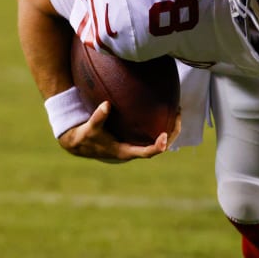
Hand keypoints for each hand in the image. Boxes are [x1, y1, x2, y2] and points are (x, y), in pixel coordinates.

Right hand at [56, 101, 172, 162]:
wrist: (80, 143)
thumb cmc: (86, 137)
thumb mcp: (90, 128)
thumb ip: (98, 118)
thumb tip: (106, 104)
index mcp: (125, 152)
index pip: (146, 153)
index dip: (157, 147)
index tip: (164, 137)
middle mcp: (134, 150)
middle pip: (160, 146)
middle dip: (172, 133)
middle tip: (178, 114)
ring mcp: (135, 144)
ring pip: (159, 140)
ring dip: (170, 128)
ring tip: (177, 110)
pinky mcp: (133, 138)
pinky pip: (152, 133)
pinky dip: (159, 124)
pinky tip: (163, 109)